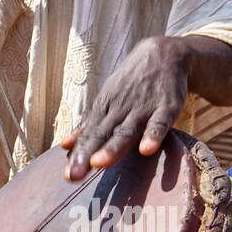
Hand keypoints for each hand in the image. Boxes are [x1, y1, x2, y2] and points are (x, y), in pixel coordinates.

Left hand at [58, 37, 187, 180]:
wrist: (163, 54)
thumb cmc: (130, 84)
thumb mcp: (107, 100)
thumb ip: (89, 126)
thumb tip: (65, 147)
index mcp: (103, 110)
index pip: (88, 136)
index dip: (78, 156)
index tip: (68, 177)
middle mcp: (119, 110)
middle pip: (101, 135)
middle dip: (86, 155)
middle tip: (73, 177)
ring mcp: (142, 108)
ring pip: (126, 130)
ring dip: (113, 147)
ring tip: (99, 164)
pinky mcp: (166, 106)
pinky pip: (159, 123)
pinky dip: (153, 135)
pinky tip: (146, 150)